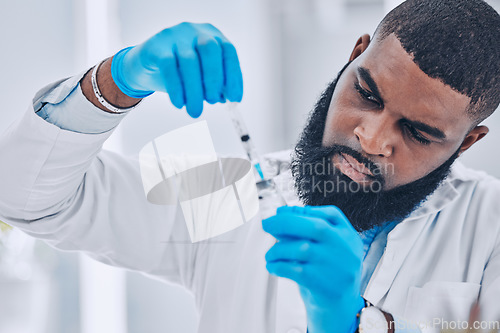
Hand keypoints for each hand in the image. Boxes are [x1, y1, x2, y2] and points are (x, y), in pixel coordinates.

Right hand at [111, 22, 242, 117]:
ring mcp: (174, 36)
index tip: (235, 99)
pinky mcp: (156, 46)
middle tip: (212, 102)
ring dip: (195, 90)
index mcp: (212, 36)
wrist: (146, 65)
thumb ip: (216, 85)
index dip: (234, 76)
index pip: (228, 52)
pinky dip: (176, 88)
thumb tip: (226, 98)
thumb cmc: (180, 71)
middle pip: (210, 50)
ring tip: (195, 111)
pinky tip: (179, 103)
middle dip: (214, 79)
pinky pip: (168, 67)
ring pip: (189, 61)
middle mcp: (195, 31)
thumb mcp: (201, 77)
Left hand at [263, 206, 364, 332]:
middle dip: (286, 222)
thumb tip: (280, 213)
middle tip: (266, 224)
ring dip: (278, 249)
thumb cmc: (328, 273)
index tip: (281, 212)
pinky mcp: (323, 284)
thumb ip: (308, 230)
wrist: (341, 309)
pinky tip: (273, 266)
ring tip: (270, 255)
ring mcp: (335, 266)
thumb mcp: (326, 248)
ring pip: (302, 249)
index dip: (303, 210)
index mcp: (348, 236)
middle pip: (315, 226)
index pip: (331, 214)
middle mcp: (345, 249)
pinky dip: (278, 266)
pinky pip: (295, 270)